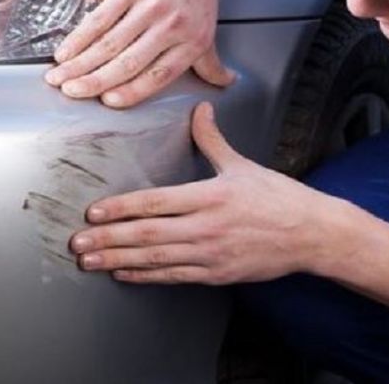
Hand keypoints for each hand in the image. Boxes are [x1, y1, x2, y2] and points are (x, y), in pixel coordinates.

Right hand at [44, 0, 234, 108]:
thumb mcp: (208, 24)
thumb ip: (209, 59)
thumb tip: (225, 83)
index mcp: (193, 41)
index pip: (158, 76)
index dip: (131, 92)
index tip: (107, 102)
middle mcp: (173, 26)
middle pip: (128, 63)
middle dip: (95, 82)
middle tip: (71, 93)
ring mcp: (151, 5)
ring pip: (109, 44)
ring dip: (80, 64)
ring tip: (58, 77)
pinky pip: (100, 19)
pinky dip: (79, 38)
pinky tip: (65, 51)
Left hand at [68, 102, 346, 283]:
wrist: (311, 235)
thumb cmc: (280, 199)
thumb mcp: (243, 165)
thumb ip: (213, 140)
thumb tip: (200, 111)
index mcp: (210, 196)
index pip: (155, 202)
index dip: (121, 208)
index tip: (94, 212)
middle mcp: (206, 228)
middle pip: (147, 234)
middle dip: (108, 239)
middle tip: (77, 243)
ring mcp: (210, 254)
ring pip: (155, 259)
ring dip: (118, 260)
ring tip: (90, 262)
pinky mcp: (216, 274)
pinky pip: (173, 277)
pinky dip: (145, 276)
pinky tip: (123, 273)